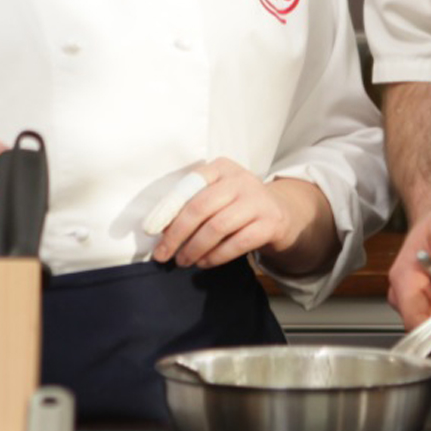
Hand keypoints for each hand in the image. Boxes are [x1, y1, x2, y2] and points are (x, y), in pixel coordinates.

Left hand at [150, 158, 300, 269]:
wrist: (279, 212)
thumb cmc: (237, 204)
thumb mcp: (217, 194)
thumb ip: (192, 203)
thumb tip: (161, 227)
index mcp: (222, 167)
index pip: (189, 185)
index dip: (167, 209)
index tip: (151, 230)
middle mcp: (241, 179)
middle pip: (201, 207)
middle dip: (177, 234)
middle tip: (163, 254)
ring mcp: (258, 201)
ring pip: (218, 227)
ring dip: (195, 248)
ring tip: (183, 261)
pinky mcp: (270, 223)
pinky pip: (237, 244)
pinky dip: (216, 256)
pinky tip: (204, 262)